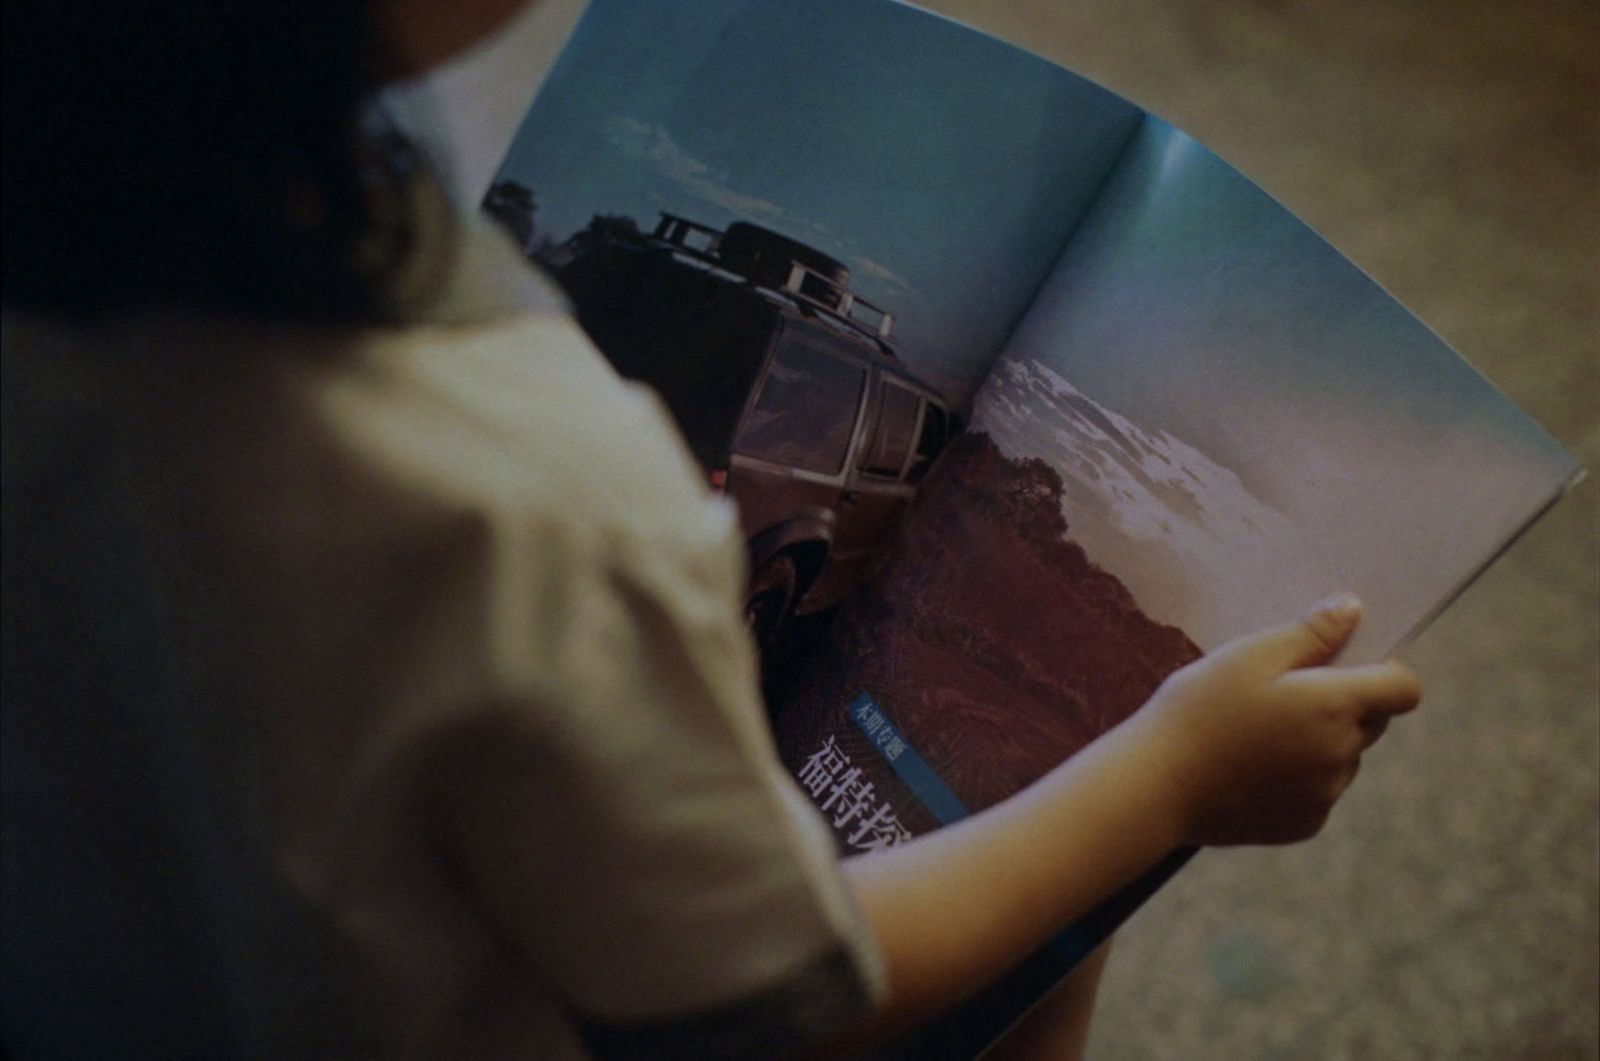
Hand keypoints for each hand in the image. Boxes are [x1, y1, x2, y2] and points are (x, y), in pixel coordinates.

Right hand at [1131, 594, 1421, 846]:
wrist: (1156, 784)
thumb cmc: (1198, 709)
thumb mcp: (1249, 655)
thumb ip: (1311, 633)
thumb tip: (1354, 609)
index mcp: (1336, 707)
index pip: (1404, 688)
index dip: (1385, 671)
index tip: (1345, 662)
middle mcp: (1342, 755)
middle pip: (1372, 721)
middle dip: (1342, 703)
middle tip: (1280, 693)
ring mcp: (1325, 795)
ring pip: (1342, 757)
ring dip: (1318, 741)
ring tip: (1256, 733)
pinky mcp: (1304, 824)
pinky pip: (1318, 791)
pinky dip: (1297, 777)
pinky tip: (1249, 767)